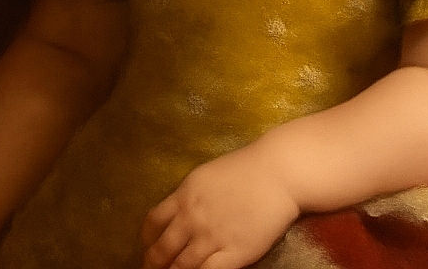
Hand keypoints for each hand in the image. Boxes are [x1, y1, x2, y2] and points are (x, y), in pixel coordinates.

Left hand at [141, 147, 300, 268]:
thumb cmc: (248, 168)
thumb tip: (179, 212)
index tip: (149, 246)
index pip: (152, 223)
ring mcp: (211, 238)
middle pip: (161, 250)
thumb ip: (191, 195)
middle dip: (154, 264)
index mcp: (185, 194)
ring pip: (180, 267)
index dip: (147, 239)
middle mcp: (192, 218)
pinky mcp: (232, 254)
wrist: (280, 172)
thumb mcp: (208, 174)